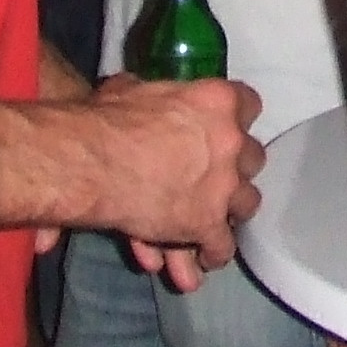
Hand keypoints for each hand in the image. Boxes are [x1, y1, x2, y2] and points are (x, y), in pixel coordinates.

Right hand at [86, 73, 263, 283]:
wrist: (94, 162)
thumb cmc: (108, 119)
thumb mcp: (133, 90)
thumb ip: (155, 95)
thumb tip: (140, 92)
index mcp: (217, 101)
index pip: (250, 104)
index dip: (237, 118)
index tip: (225, 127)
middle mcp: (231, 142)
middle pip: (253, 157)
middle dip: (237, 167)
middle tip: (218, 175)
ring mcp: (224, 186)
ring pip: (248, 203)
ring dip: (231, 209)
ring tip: (216, 218)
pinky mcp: (208, 224)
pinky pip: (223, 244)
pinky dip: (214, 252)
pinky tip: (205, 256)